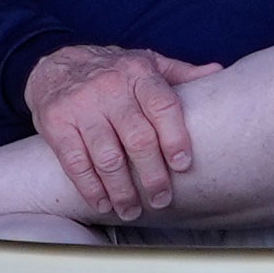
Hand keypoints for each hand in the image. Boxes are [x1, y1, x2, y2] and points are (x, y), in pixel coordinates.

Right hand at [21, 43, 212, 223]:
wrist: (55, 66)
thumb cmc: (111, 71)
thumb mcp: (145, 63)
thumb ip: (179, 73)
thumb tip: (217, 73)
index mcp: (138, 73)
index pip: (163, 106)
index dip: (175, 138)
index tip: (183, 165)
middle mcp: (110, 88)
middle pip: (138, 138)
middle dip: (152, 175)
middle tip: (161, 198)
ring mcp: (81, 106)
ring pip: (108, 157)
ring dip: (122, 190)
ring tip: (131, 209)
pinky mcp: (57, 123)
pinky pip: (76, 163)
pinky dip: (91, 188)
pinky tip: (103, 202)